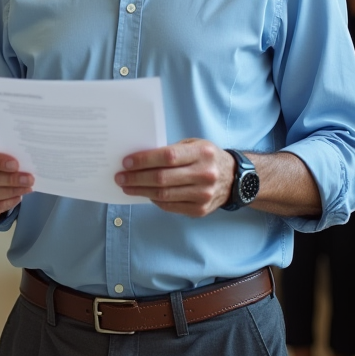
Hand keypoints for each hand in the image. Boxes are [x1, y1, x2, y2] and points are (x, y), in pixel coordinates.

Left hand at [115, 139, 236, 216]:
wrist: (235, 179)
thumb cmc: (207, 158)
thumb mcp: (194, 145)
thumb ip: (171, 151)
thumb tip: (140, 159)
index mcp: (202, 153)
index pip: (167, 157)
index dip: (144, 160)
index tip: (126, 162)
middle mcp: (205, 175)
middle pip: (162, 178)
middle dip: (136, 178)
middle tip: (120, 177)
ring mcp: (203, 195)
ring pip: (164, 195)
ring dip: (141, 191)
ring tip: (127, 187)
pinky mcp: (200, 210)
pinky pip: (170, 206)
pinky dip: (154, 200)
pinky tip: (145, 194)